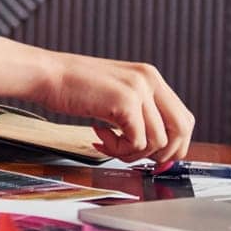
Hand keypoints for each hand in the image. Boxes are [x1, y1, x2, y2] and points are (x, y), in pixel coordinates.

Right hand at [0, 30, 194, 165]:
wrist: (47, 74)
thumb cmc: (73, 87)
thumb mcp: (115, 93)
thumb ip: (139, 112)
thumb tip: (157, 148)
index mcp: (150, 76)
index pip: (183, 118)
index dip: (174, 144)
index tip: (153, 156)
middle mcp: (150, 80)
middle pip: (182, 130)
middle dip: (162, 154)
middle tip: (135, 155)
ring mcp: (139, 89)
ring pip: (158, 142)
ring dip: (131, 152)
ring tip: (107, 141)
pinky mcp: (126, 102)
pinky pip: (137, 143)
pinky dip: (118, 150)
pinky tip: (98, 136)